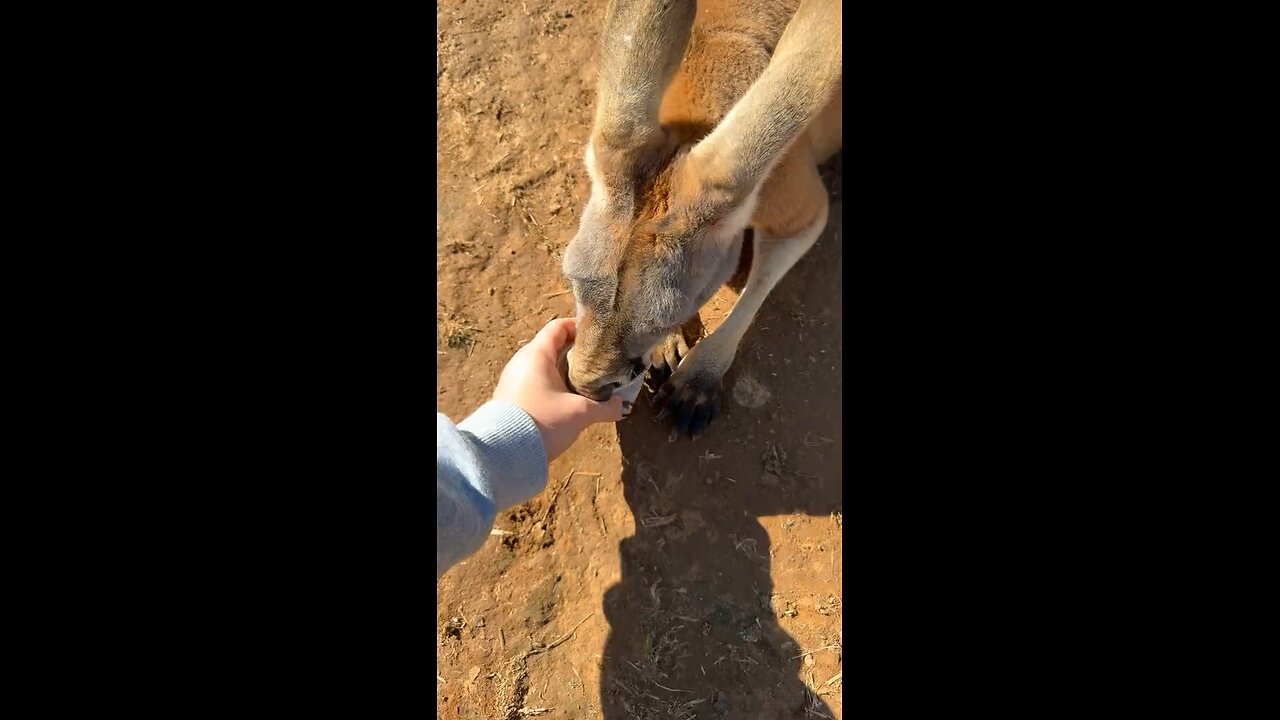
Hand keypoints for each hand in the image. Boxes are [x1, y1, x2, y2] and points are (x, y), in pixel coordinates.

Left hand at [494, 318, 624, 460]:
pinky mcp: (511, 398)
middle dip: (577, 354)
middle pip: (553, 347)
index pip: (558, 327)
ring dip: (565, 373)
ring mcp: (514, 380)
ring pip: (545, 368)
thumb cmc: (543, 422)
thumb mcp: (579, 414)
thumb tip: (621, 406)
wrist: (505, 453)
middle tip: (598, 363)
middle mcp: (522, 362)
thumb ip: (605, 407)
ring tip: (587, 384)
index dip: (579, 328)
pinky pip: (536, 383)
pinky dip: (553, 386)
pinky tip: (568, 401)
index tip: (597, 337)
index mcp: (537, 354)